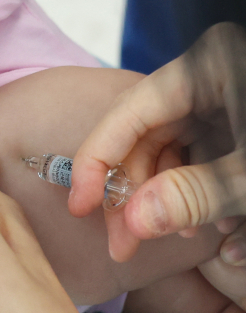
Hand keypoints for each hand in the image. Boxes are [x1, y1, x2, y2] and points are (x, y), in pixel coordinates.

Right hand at [69, 22, 245, 260]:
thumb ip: (196, 193)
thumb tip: (134, 223)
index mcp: (204, 68)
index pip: (127, 115)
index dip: (96, 162)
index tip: (81, 207)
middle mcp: (203, 81)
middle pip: (142, 139)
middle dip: (133, 195)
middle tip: (123, 244)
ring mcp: (217, 104)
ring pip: (167, 155)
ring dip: (167, 202)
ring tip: (183, 238)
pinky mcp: (231, 128)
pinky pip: (197, 162)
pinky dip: (198, 199)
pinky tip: (214, 230)